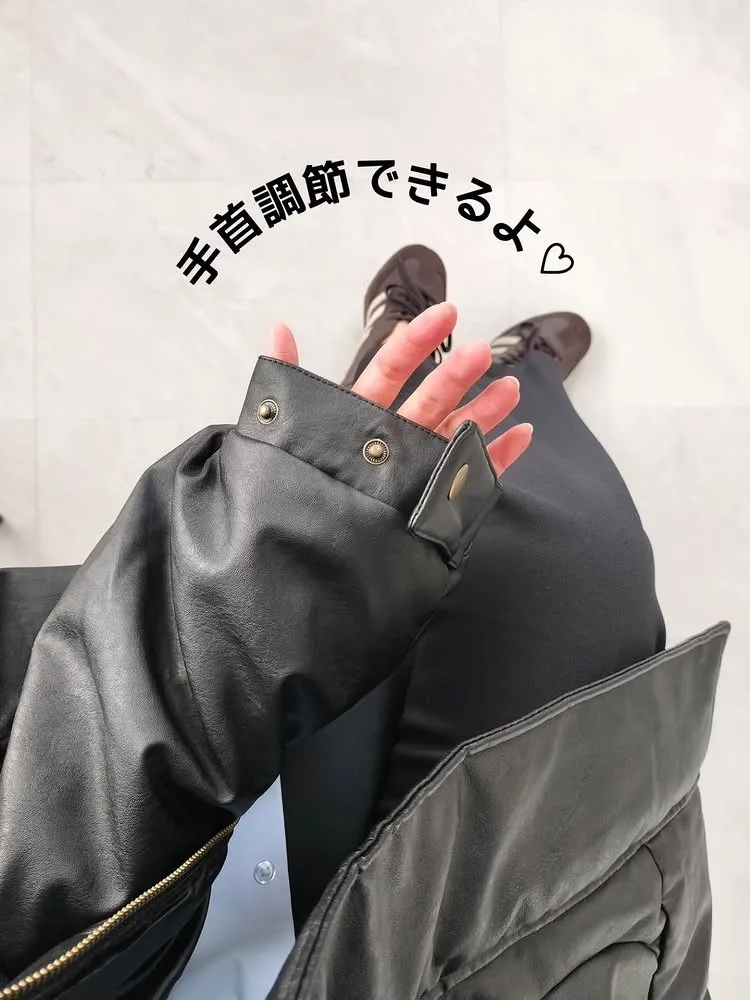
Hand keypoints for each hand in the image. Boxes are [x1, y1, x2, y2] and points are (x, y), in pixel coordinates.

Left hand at [266, 302, 532, 476]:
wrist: (304, 562)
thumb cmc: (294, 495)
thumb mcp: (279, 436)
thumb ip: (285, 383)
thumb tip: (278, 328)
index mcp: (358, 417)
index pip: (389, 369)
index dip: (416, 341)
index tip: (443, 314)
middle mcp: (392, 438)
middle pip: (430, 399)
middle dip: (456, 375)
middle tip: (480, 354)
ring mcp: (417, 468)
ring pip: (456, 431)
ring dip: (485, 409)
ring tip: (509, 390)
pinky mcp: (434, 500)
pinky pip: (471, 475)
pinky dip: (497, 457)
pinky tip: (521, 435)